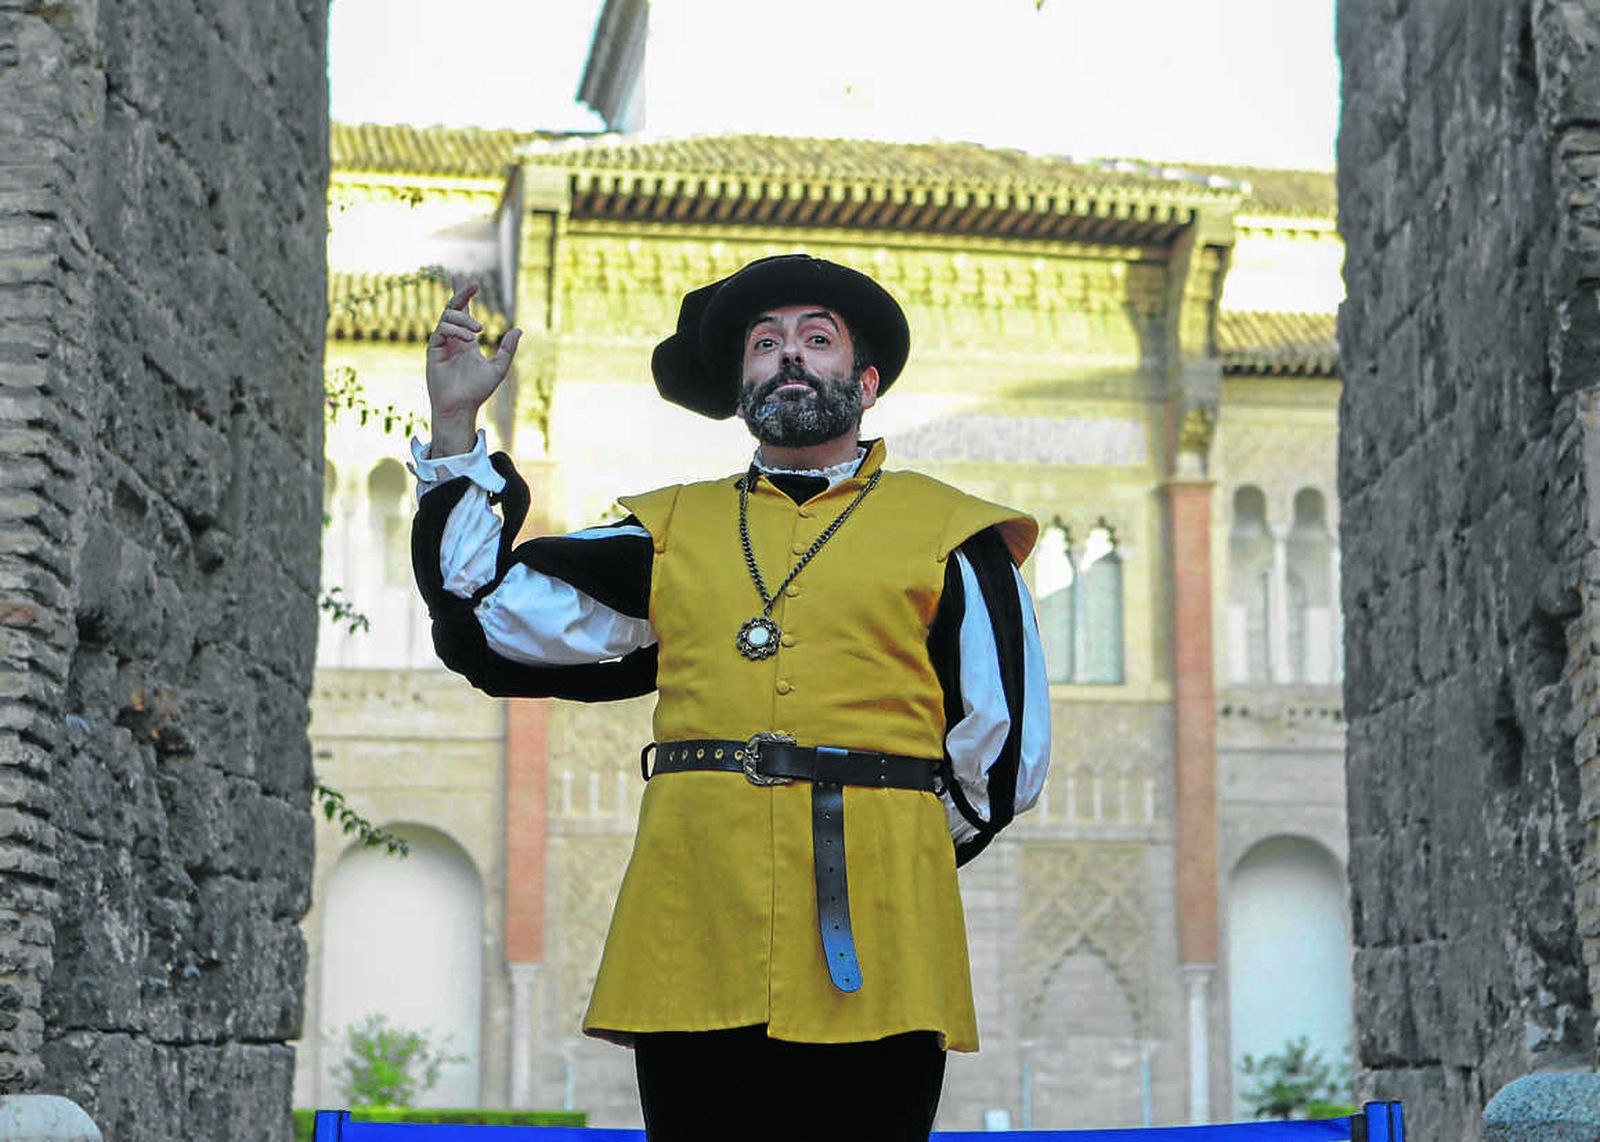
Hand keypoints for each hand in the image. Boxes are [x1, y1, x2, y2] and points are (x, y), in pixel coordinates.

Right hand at [425, 282, 521, 453]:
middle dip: (461, 293)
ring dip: (463, 319)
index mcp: (466, 340)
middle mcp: (453, 338)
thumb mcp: (498, 368)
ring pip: (447, 317)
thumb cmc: (478, 391)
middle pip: (453, 308)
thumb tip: (519, 329)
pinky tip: (469, 339)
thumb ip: (507, 349)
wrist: (461, 407)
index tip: (470, 281)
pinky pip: (441, 330)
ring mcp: (442, 343)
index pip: (464, 312)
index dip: (464, 295)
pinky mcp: (433, 350)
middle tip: (474, 286)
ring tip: (479, 331)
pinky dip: (455, 330)